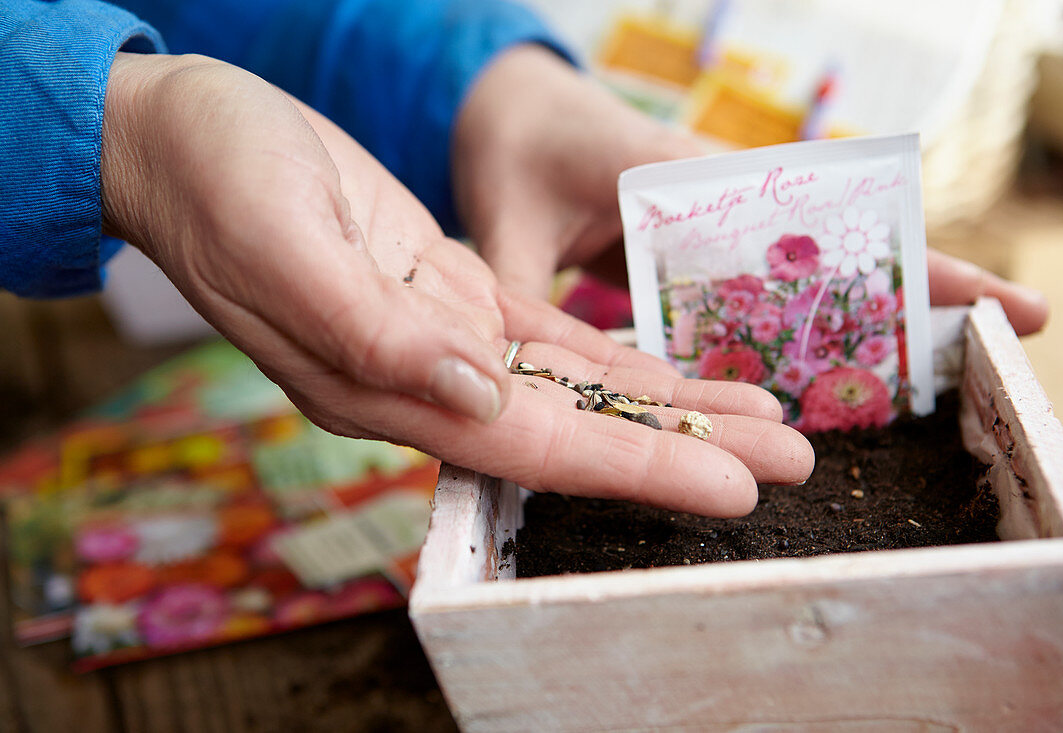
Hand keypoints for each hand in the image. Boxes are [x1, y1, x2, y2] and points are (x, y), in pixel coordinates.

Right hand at [101, 52, 812, 516]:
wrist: (183, 139)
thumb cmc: (220, 183)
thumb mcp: (285, 246)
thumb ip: (379, 337)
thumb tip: (479, 398)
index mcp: (383, 388)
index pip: (535, 446)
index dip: (637, 469)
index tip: (735, 486)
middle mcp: (423, 384)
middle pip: (579, 432)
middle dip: (687, 450)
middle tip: (796, 461)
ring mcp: (442, 345)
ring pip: (579, 393)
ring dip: (672, 410)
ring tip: (767, 422)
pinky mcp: (451, 295)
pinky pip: (553, 344)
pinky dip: (620, 364)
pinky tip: (678, 376)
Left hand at [454, 45, 1049, 335]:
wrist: (503, 103)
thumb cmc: (509, 144)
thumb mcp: (505, 212)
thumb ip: (516, 282)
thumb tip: (510, 369)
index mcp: (684, 178)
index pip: (813, 222)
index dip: (891, 258)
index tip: (974, 291)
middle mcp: (715, 198)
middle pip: (835, 244)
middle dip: (916, 281)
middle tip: (1017, 319)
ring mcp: (709, 223)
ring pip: (805, 271)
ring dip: (868, 308)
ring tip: (945, 355)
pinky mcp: (690, 246)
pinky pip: (754, 287)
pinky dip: (798, 318)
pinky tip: (837, 360)